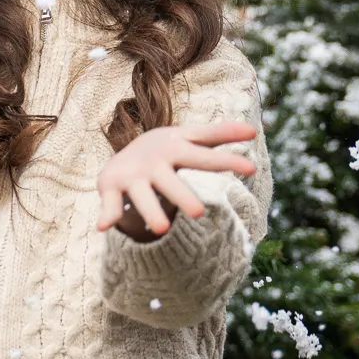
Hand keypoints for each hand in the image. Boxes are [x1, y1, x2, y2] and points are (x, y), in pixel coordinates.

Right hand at [95, 121, 257, 236]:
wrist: (123, 153)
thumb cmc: (166, 149)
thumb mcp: (189, 137)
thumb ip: (219, 133)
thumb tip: (255, 130)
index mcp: (175, 149)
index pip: (203, 156)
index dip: (226, 161)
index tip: (251, 168)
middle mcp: (153, 163)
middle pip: (169, 182)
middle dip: (181, 195)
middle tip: (199, 212)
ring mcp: (132, 176)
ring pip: (141, 197)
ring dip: (150, 211)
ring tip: (163, 229)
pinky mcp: (111, 187)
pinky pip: (110, 204)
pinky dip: (106, 215)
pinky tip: (104, 227)